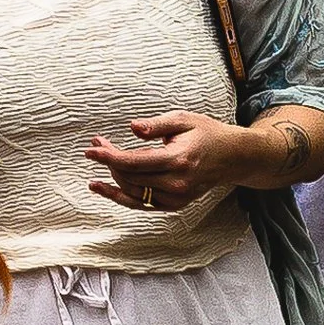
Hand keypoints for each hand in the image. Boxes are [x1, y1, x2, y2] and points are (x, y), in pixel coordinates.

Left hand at [86, 110, 250, 212]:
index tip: (91, 149)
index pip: (134, 162)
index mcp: (178, 160)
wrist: (232, 157)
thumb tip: (132, 128)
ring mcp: (176, 197)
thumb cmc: (207, 134)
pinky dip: (121, 196)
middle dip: (109, 161)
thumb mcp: (183, 120)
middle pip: (130, 177)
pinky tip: (103, 188)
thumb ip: (156, 125)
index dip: (109, 156)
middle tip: (97, 143)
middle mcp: (176, 183)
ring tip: (98, 161)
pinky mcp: (174, 204)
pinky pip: (141, 203)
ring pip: (132, 193)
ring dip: (111, 178)